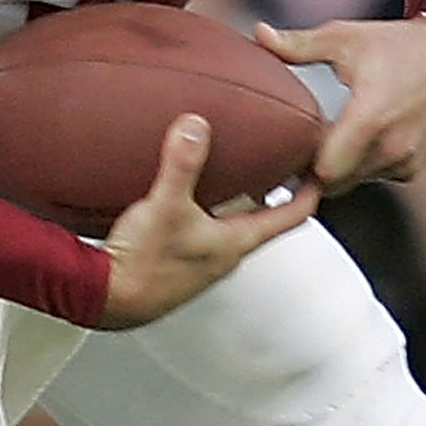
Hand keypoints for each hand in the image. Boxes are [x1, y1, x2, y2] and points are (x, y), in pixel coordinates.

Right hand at [98, 115, 319, 328]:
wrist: (107, 299)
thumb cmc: (143, 268)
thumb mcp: (165, 206)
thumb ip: (181, 164)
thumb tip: (195, 127)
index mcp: (236, 241)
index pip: (292, 215)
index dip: (310, 190)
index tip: (318, 169)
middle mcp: (224, 254)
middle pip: (262, 218)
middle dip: (270, 189)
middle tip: (274, 162)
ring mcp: (201, 260)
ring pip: (230, 225)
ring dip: (234, 200)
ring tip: (228, 172)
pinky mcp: (176, 260)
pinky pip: (200, 230)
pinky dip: (202, 211)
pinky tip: (179, 198)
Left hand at [257, 14, 425, 194]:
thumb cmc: (396, 45)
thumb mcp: (345, 38)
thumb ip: (299, 44)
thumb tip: (258, 34)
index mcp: (371, 116)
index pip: (323, 168)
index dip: (298, 163)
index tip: (281, 149)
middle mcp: (393, 147)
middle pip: (333, 182)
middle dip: (309, 170)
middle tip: (288, 151)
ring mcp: (406, 161)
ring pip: (352, 183)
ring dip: (334, 170)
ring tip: (317, 144)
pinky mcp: (413, 169)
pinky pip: (373, 178)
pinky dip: (358, 168)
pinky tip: (348, 145)